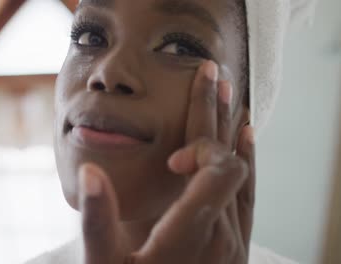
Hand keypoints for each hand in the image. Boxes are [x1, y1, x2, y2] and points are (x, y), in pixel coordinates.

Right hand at [78, 60, 255, 263]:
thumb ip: (99, 220)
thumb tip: (90, 171)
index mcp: (192, 234)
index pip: (219, 168)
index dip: (204, 146)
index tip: (176, 155)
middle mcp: (223, 234)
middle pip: (230, 159)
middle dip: (216, 113)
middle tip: (210, 72)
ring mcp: (234, 240)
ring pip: (244, 172)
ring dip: (232, 130)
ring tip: (229, 93)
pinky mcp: (236, 243)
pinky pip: (250, 193)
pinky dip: (248, 160)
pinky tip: (249, 137)